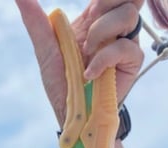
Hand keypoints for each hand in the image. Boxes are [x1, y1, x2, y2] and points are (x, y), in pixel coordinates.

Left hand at [14, 0, 144, 123]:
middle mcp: (113, 26)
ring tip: (86, 53)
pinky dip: (103, 59)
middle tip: (89, 22)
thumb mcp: (45, 49)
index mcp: (95, 17)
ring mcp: (125, 42)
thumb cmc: (61, 83)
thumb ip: (35, 21)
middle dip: (106, 2)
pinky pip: (125, 47)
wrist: (73, 115)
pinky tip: (89, 74)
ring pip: (128, 14)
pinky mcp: (131, 61)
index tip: (89, 10)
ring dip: (100, 32)